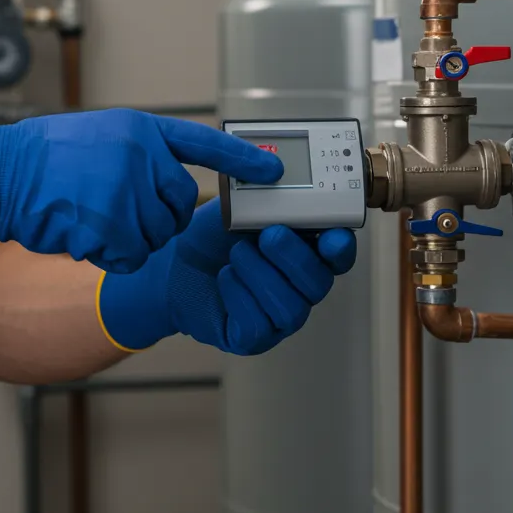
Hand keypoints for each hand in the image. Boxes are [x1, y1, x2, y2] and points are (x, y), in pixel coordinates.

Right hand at [0, 110, 282, 268]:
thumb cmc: (39, 159)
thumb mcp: (96, 137)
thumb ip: (136, 153)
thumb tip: (170, 180)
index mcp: (139, 129)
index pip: (204, 144)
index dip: (241, 159)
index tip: (273, 170)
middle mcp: (140, 156)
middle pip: (177, 205)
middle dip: (150, 217)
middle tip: (106, 206)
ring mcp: (126, 191)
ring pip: (153, 235)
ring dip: (124, 238)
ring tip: (85, 215)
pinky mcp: (110, 226)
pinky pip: (128, 256)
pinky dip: (106, 255)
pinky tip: (78, 234)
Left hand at [98, 202, 356, 355]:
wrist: (171, 264)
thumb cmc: (214, 236)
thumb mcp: (240, 207)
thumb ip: (267, 197)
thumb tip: (282, 176)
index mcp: (306, 253)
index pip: (339, 256)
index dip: (340, 248)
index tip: (331, 236)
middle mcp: (299, 288)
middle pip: (318, 283)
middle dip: (295, 258)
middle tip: (269, 235)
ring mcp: (279, 317)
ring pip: (290, 308)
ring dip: (262, 276)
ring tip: (236, 254)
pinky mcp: (253, 337)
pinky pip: (259, 325)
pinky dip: (240, 296)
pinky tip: (225, 277)